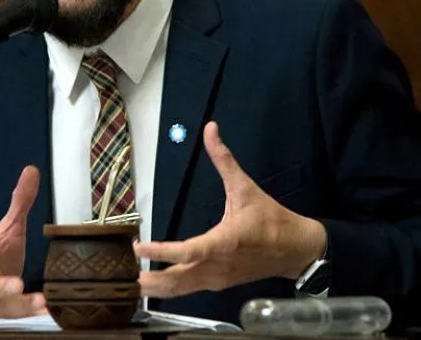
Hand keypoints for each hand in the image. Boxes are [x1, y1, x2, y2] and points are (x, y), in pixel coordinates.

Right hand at [0, 166, 45, 317]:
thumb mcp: (9, 231)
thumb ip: (19, 204)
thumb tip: (31, 170)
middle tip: (13, 284)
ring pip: (1, 306)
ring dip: (19, 304)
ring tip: (39, 301)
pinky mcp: (6, 316)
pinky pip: (18, 318)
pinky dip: (33, 314)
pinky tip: (48, 310)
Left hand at [134, 121, 325, 297]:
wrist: (296, 249)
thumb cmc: (271, 219)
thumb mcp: (246, 187)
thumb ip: (224, 160)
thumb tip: (210, 129)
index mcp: (225, 241)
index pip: (188, 251)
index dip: (162, 252)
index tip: (139, 247)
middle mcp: (218, 265)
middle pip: (178, 279)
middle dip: (150, 279)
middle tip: (124, 272)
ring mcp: (218, 279)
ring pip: (181, 290)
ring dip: (156, 288)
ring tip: (132, 282)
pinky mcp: (219, 284)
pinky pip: (189, 290)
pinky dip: (170, 289)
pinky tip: (154, 284)